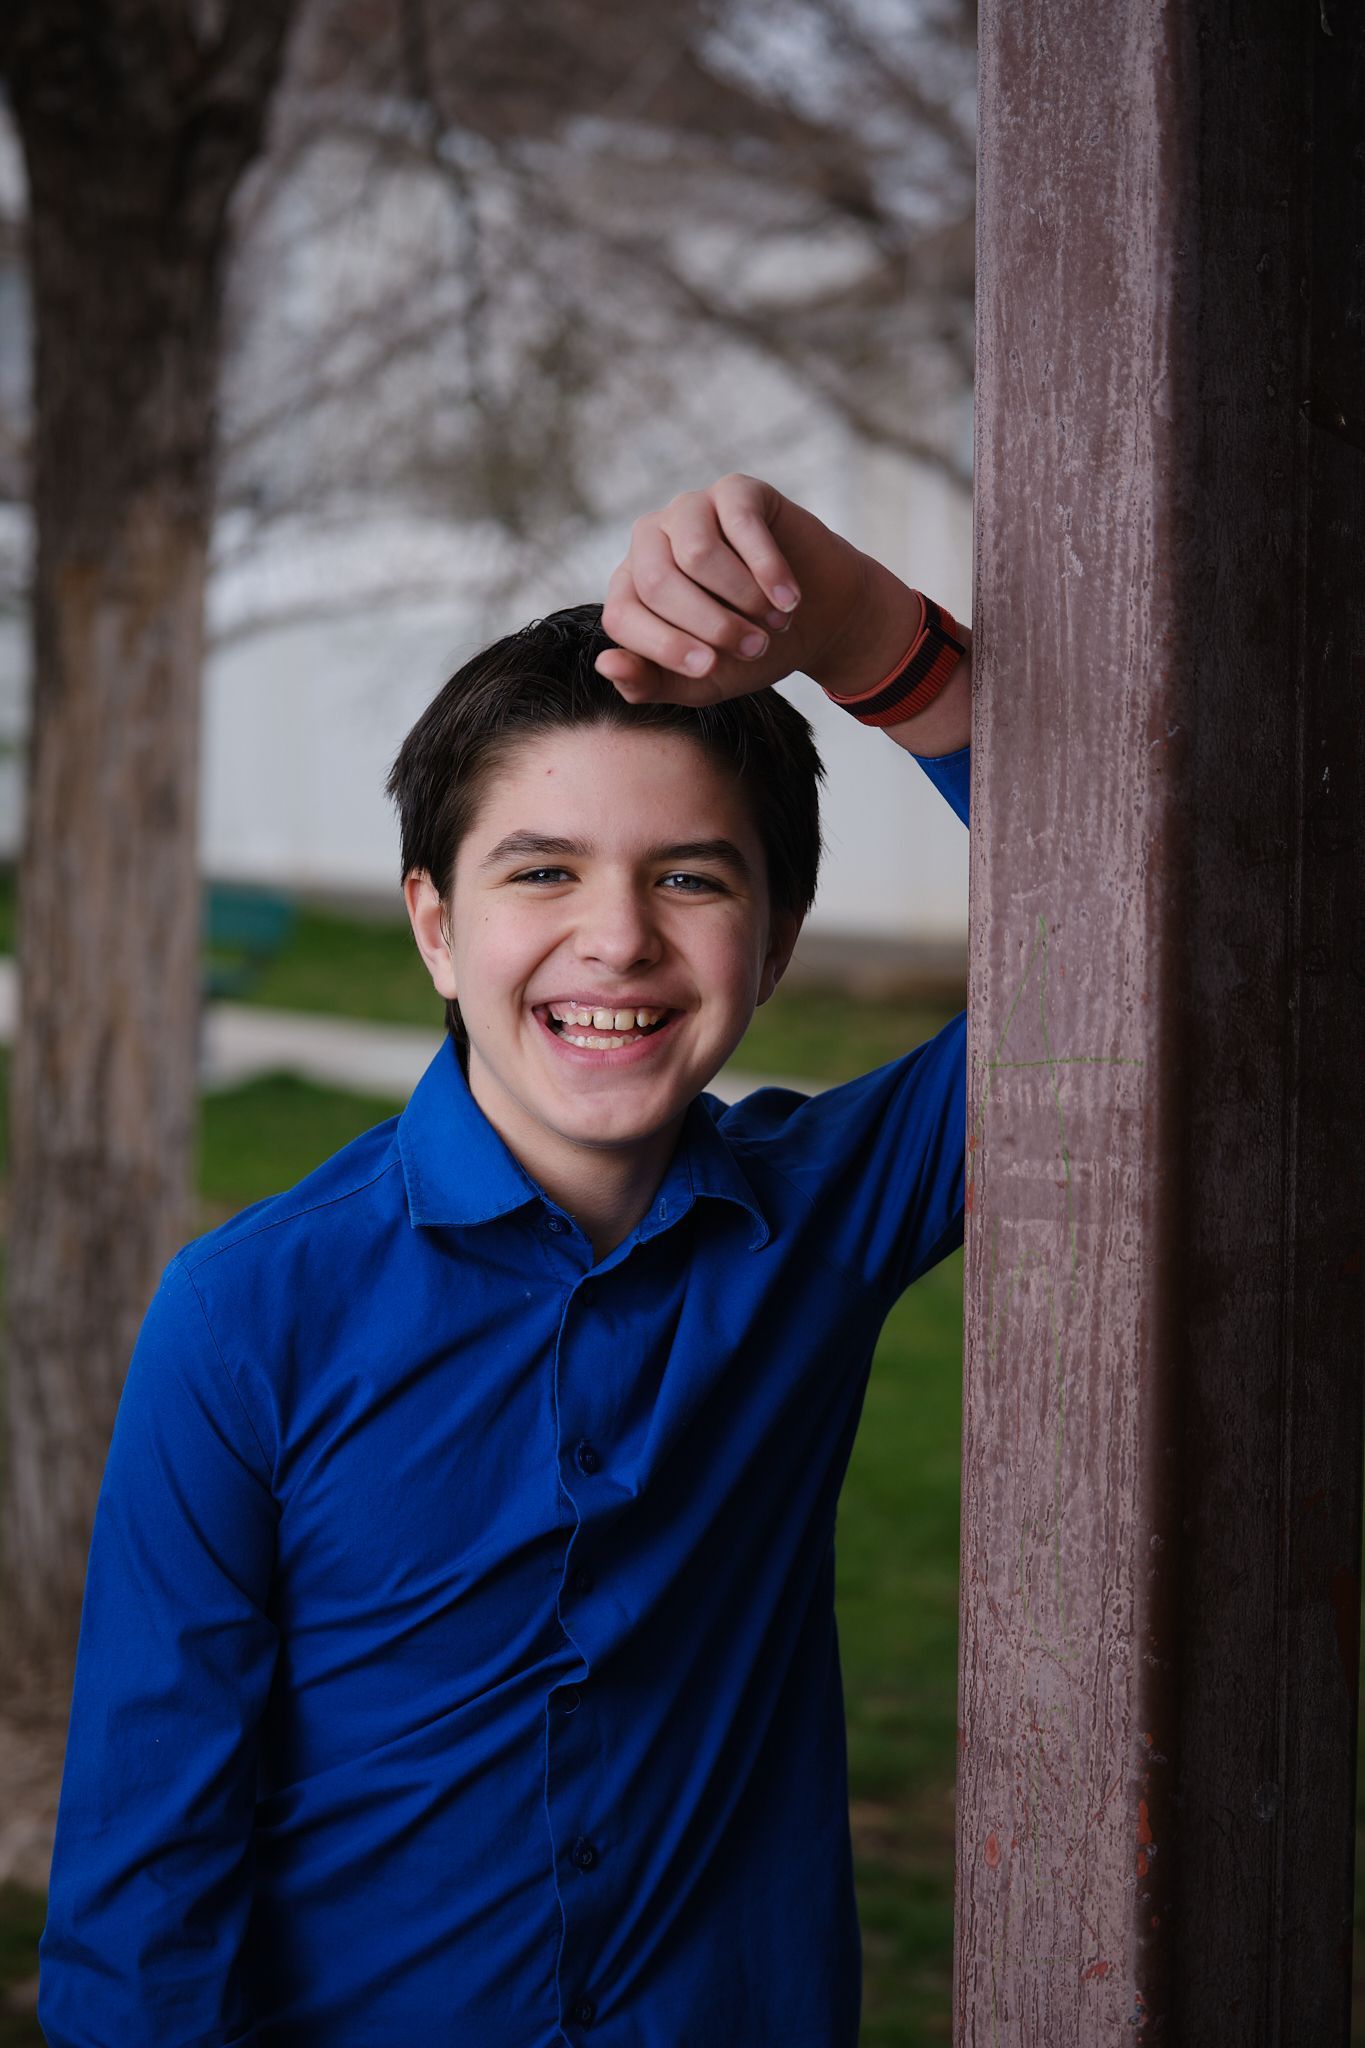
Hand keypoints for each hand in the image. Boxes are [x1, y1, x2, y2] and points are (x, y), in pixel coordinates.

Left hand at [595, 474, 910, 706]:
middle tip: (753, 647)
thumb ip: (650, 682)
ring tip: (774, 623)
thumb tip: (605, 665)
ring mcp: (690, 509)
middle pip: (658, 583)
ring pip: (697, 552)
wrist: (816, 618)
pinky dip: (769, 570)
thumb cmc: (750, 649)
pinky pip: (741, 524)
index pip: (621, 615)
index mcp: (631, 588)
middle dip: (712, 625)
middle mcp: (650, 541)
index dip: (664, 646)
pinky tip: (789, 599)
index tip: (710, 668)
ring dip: (743, 598)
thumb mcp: (699, 681)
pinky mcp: (735, 491)